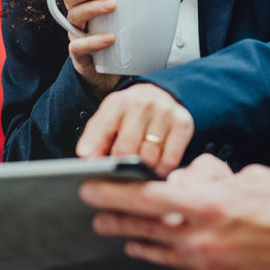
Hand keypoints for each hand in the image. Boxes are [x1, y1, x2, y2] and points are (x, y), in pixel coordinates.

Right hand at [61, 0, 121, 97]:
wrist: (113, 72)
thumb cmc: (123, 34)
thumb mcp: (139, 15)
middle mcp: (78, 13)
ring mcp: (77, 34)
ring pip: (75, 17)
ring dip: (92, 8)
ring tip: (113, 6)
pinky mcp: (80, 56)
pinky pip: (80, 46)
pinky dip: (94, 42)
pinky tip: (110, 38)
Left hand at [76, 83, 193, 175]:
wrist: (161, 95)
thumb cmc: (130, 114)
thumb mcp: (108, 119)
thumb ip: (94, 138)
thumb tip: (86, 158)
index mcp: (118, 102)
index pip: (102, 131)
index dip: (95, 154)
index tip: (92, 169)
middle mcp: (142, 104)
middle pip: (126, 151)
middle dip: (121, 167)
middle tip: (120, 173)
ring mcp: (164, 112)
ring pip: (149, 159)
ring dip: (143, 171)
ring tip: (139, 169)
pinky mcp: (183, 123)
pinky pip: (170, 160)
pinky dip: (161, 170)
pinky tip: (156, 167)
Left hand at [80, 154, 269, 269]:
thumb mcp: (249, 176)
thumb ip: (211, 177)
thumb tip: (185, 177)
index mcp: (210, 204)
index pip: (148, 196)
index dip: (116, 191)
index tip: (95, 185)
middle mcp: (202, 235)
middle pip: (143, 225)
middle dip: (114, 215)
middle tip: (93, 208)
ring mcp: (207, 260)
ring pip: (154, 248)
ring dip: (129, 237)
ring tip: (110, 228)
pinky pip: (174, 265)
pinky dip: (154, 256)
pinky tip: (142, 250)